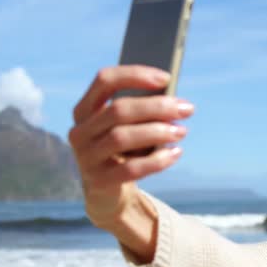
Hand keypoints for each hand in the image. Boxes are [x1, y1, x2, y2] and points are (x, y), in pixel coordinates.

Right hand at [68, 65, 193, 259]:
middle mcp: (80, 131)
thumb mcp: (128, 127)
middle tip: (186, 109)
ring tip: (181, 131)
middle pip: (118, 110)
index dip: (135, 75)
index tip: (167, 78)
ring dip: (157, 132)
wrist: (107, 191)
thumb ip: (142, 112)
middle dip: (157, 107)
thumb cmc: (123, 150)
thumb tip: (174, 102)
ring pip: (122, 137)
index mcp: (85, 110)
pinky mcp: (98, 181)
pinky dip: (157, 160)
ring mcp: (86, 157)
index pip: (105, 81)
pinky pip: (130, 169)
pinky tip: (176, 154)